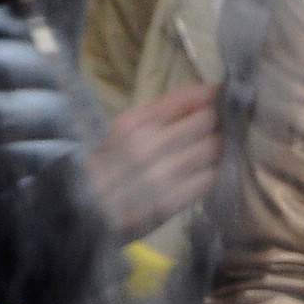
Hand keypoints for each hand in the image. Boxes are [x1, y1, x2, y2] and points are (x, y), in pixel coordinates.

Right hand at [84, 85, 221, 239]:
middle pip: (205, 122)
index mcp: (133, 123)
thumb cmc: (109, 163)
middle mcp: (147, 146)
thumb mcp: (124, 127)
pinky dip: (210, 171)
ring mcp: (161, 175)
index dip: (209, 95)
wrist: (87, 209)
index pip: (186, 98)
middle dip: (214, 121)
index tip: (216, 96)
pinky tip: (201, 170)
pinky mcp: (172, 201)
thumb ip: (161, 110)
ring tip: (208, 148)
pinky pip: (208, 178)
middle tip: (214, 125)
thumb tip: (205, 93)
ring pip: (211, 149)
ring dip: (216, 146)